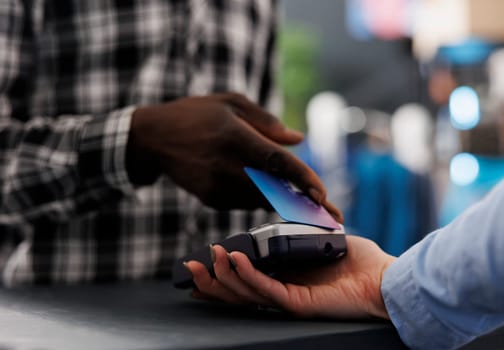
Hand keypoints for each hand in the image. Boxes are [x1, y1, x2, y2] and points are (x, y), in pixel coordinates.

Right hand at [127, 92, 341, 220]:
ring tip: (304, 199)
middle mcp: (225, 166)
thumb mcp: (230, 103)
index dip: (302, 179)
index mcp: (234, 137)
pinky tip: (260, 186)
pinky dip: (258, 196)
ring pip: (261, 198)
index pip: (276, 162)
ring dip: (282, 198)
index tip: (324, 195)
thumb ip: (266, 122)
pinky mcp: (209, 198)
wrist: (153, 138)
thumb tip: (298, 140)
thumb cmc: (197, 114)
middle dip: (306, 204)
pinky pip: (244, 201)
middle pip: (274, 190)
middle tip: (334, 215)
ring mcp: (215, 186)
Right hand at [184, 235, 395, 318]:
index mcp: (284, 278)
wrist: (384, 279)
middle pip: (236, 291)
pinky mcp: (298, 302)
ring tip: (208, 258)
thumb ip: (302, 230)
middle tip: (190, 266)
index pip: (245, 280)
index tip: (202, 261)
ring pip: (244, 293)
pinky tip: (233, 260)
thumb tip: (290, 211)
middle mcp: (281, 291)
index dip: (222, 274)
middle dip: (210, 280)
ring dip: (223, 275)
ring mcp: (288, 299)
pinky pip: (266, 289)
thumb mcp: (321, 239)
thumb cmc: (359, 261)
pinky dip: (247, 275)